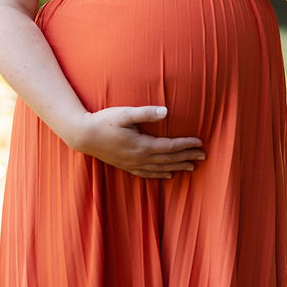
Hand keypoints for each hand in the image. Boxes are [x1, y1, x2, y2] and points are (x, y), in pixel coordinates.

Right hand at [66, 106, 205, 178]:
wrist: (82, 135)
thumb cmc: (103, 121)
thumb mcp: (124, 114)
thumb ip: (146, 113)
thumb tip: (166, 111)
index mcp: (142, 145)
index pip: (170, 147)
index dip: (186, 145)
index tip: (200, 143)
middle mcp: (140, 158)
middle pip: (169, 159)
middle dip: (188, 157)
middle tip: (204, 156)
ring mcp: (133, 164)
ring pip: (161, 168)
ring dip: (178, 167)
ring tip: (192, 167)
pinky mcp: (126, 166)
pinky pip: (148, 174)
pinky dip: (160, 175)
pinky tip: (168, 175)